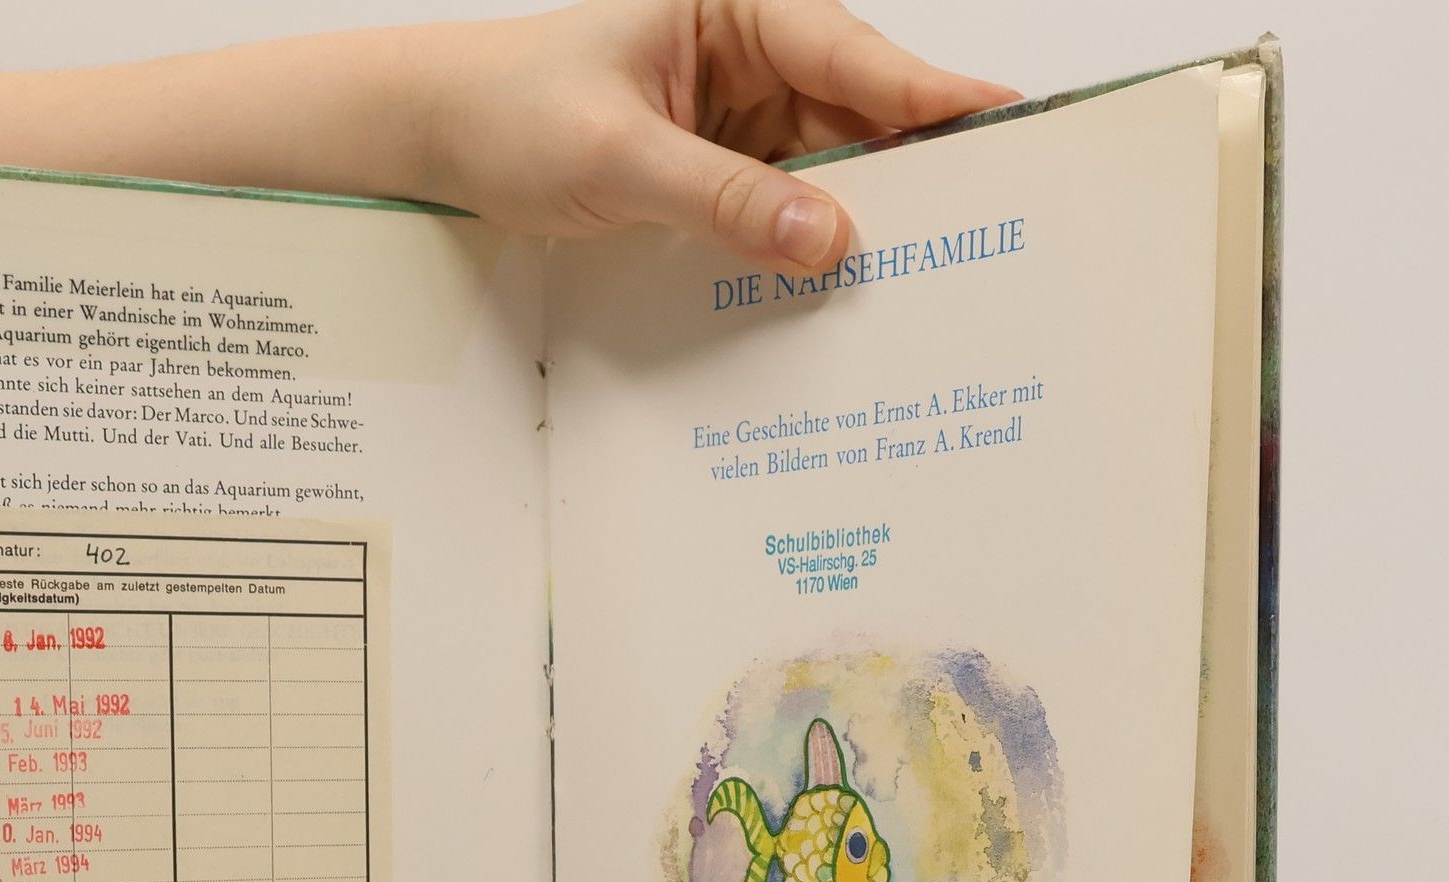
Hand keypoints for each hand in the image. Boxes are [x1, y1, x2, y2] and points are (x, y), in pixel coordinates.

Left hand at [426, 0, 1017, 268]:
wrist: (443, 138)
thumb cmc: (513, 111)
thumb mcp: (618, 157)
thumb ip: (723, 199)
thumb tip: (826, 239)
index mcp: (738, 6)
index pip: (854, 56)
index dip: (932, 100)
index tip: (1006, 130)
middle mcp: (754, 50)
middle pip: (862, 114)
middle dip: (916, 172)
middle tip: (988, 230)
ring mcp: (743, 112)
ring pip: (833, 168)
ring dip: (867, 220)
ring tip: (930, 276)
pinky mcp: (725, 167)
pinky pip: (788, 205)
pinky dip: (813, 243)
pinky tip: (846, 286)